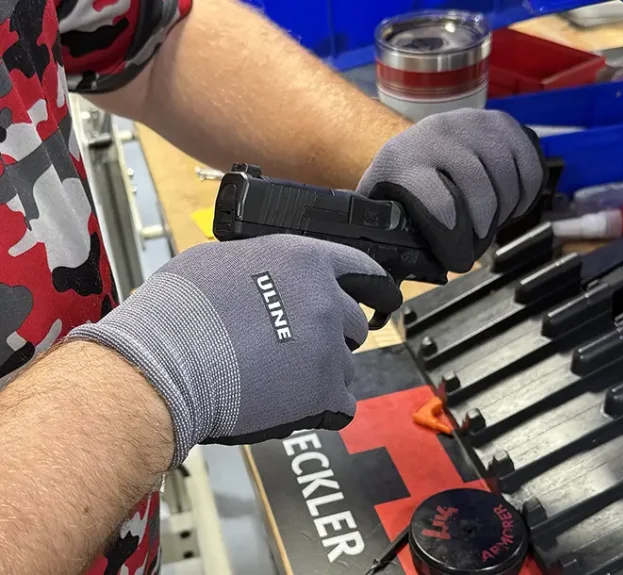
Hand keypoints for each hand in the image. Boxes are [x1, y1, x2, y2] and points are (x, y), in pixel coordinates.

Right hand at [67, 235, 401, 467]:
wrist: (164, 368)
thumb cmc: (178, 314)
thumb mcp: (220, 261)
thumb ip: (263, 266)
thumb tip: (264, 275)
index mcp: (306, 261)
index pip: (364, 270)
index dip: (376, 287)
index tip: (383, 298)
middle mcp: (326, 301)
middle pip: (353, 323)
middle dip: (331, 336)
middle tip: (297, 349)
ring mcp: (329, 348)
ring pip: (346, 366)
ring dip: (321, 374)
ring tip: (278, 380)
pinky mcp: (324, 392)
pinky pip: (342, 404)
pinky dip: (323, 409)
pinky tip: (294, 406)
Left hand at [357, 109, 545, 271]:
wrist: (420, 144)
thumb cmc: (403, 190)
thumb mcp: (387, 212)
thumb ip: (392, 240)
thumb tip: (400, 276)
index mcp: (403, 160)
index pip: (439, 202)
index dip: (454, 239)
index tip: (458, 260)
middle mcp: (438, 132)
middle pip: (482, 191)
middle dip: (484, 227)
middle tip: (478, 239)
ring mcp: (474, 123)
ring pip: (508, 178)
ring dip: (506, 210)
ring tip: (492, 219)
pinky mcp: (503, 122)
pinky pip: (531, 166)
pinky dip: (527, 193)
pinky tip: (509, 201)